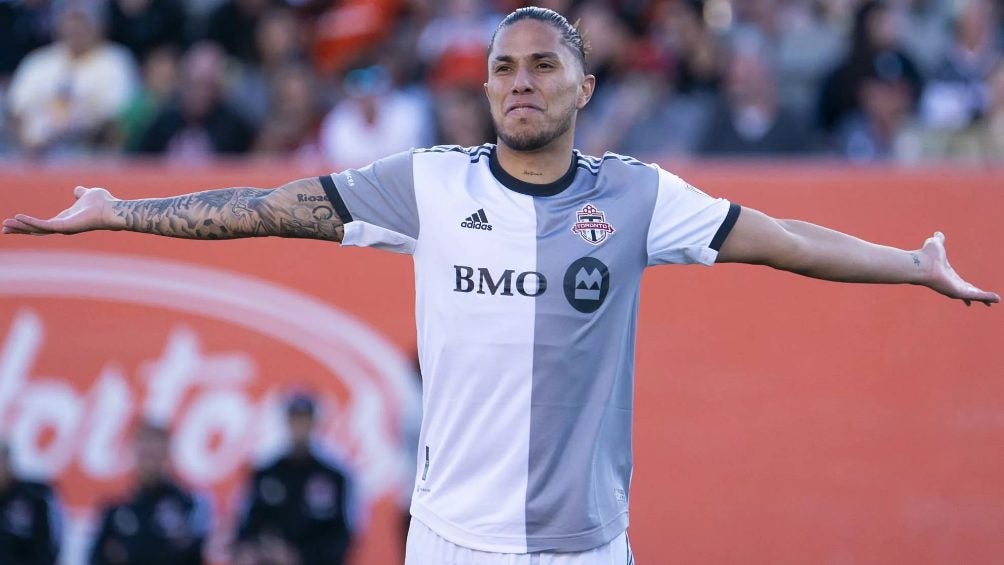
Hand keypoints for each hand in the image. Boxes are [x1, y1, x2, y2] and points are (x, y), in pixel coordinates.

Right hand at [2, 186, 118, 234]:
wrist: (112, 208)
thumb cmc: (104, 203)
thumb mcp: (86, 194)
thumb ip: (80, 193)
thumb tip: (77, 190)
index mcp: (65, 219)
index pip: (42, 224)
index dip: (28, 223)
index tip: (14, 220)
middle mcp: (62, 226)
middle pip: (36, 230)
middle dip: (20, 229)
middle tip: (4, 229)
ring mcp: (63, 228)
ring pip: (37, 229)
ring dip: (21, 228)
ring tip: (5, 226)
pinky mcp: (64, 227)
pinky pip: (43, 225)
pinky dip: (30, 222)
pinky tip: (18, 218)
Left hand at [919, 232, 999, 306]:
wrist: (920, 263)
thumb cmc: (925, 255)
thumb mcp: (936, 244)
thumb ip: (939, 240)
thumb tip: (938, 233)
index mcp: (948, 275)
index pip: (961, 283)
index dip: (969, 287)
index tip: (974, 289)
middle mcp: (951, 285)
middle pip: (968, 293)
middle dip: (979, 296)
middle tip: (989, 302)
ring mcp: (954, 290)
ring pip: (973, 296)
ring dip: (985, 298)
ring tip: (996, 301)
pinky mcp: (957, 292)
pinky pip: (975, 296)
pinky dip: (985, 297)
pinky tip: (995, 299)